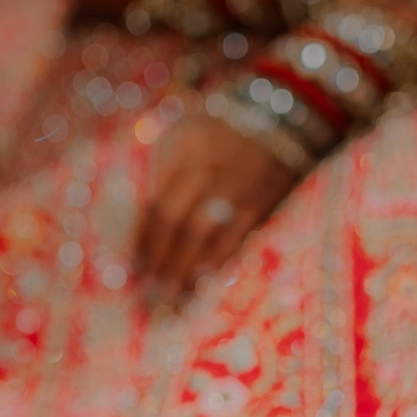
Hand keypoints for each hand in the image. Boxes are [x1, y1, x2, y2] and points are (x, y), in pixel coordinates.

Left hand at [134, 114, 299, 302]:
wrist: (280, 116)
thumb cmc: (224, 133)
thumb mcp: (189, 135)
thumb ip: (166, 172)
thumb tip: (143, 228)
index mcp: (181, 146)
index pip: (156, 201)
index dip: (145, 240)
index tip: (136, 270)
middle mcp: (205, 163)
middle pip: (174, 219)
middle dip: (160, 260)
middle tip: (150, 295)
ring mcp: (234, 183)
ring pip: (201, 232)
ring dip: (184, 269)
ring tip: (173, 300)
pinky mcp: (262, 200)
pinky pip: (235, 236)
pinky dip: (217, 261)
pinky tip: (203, 284)